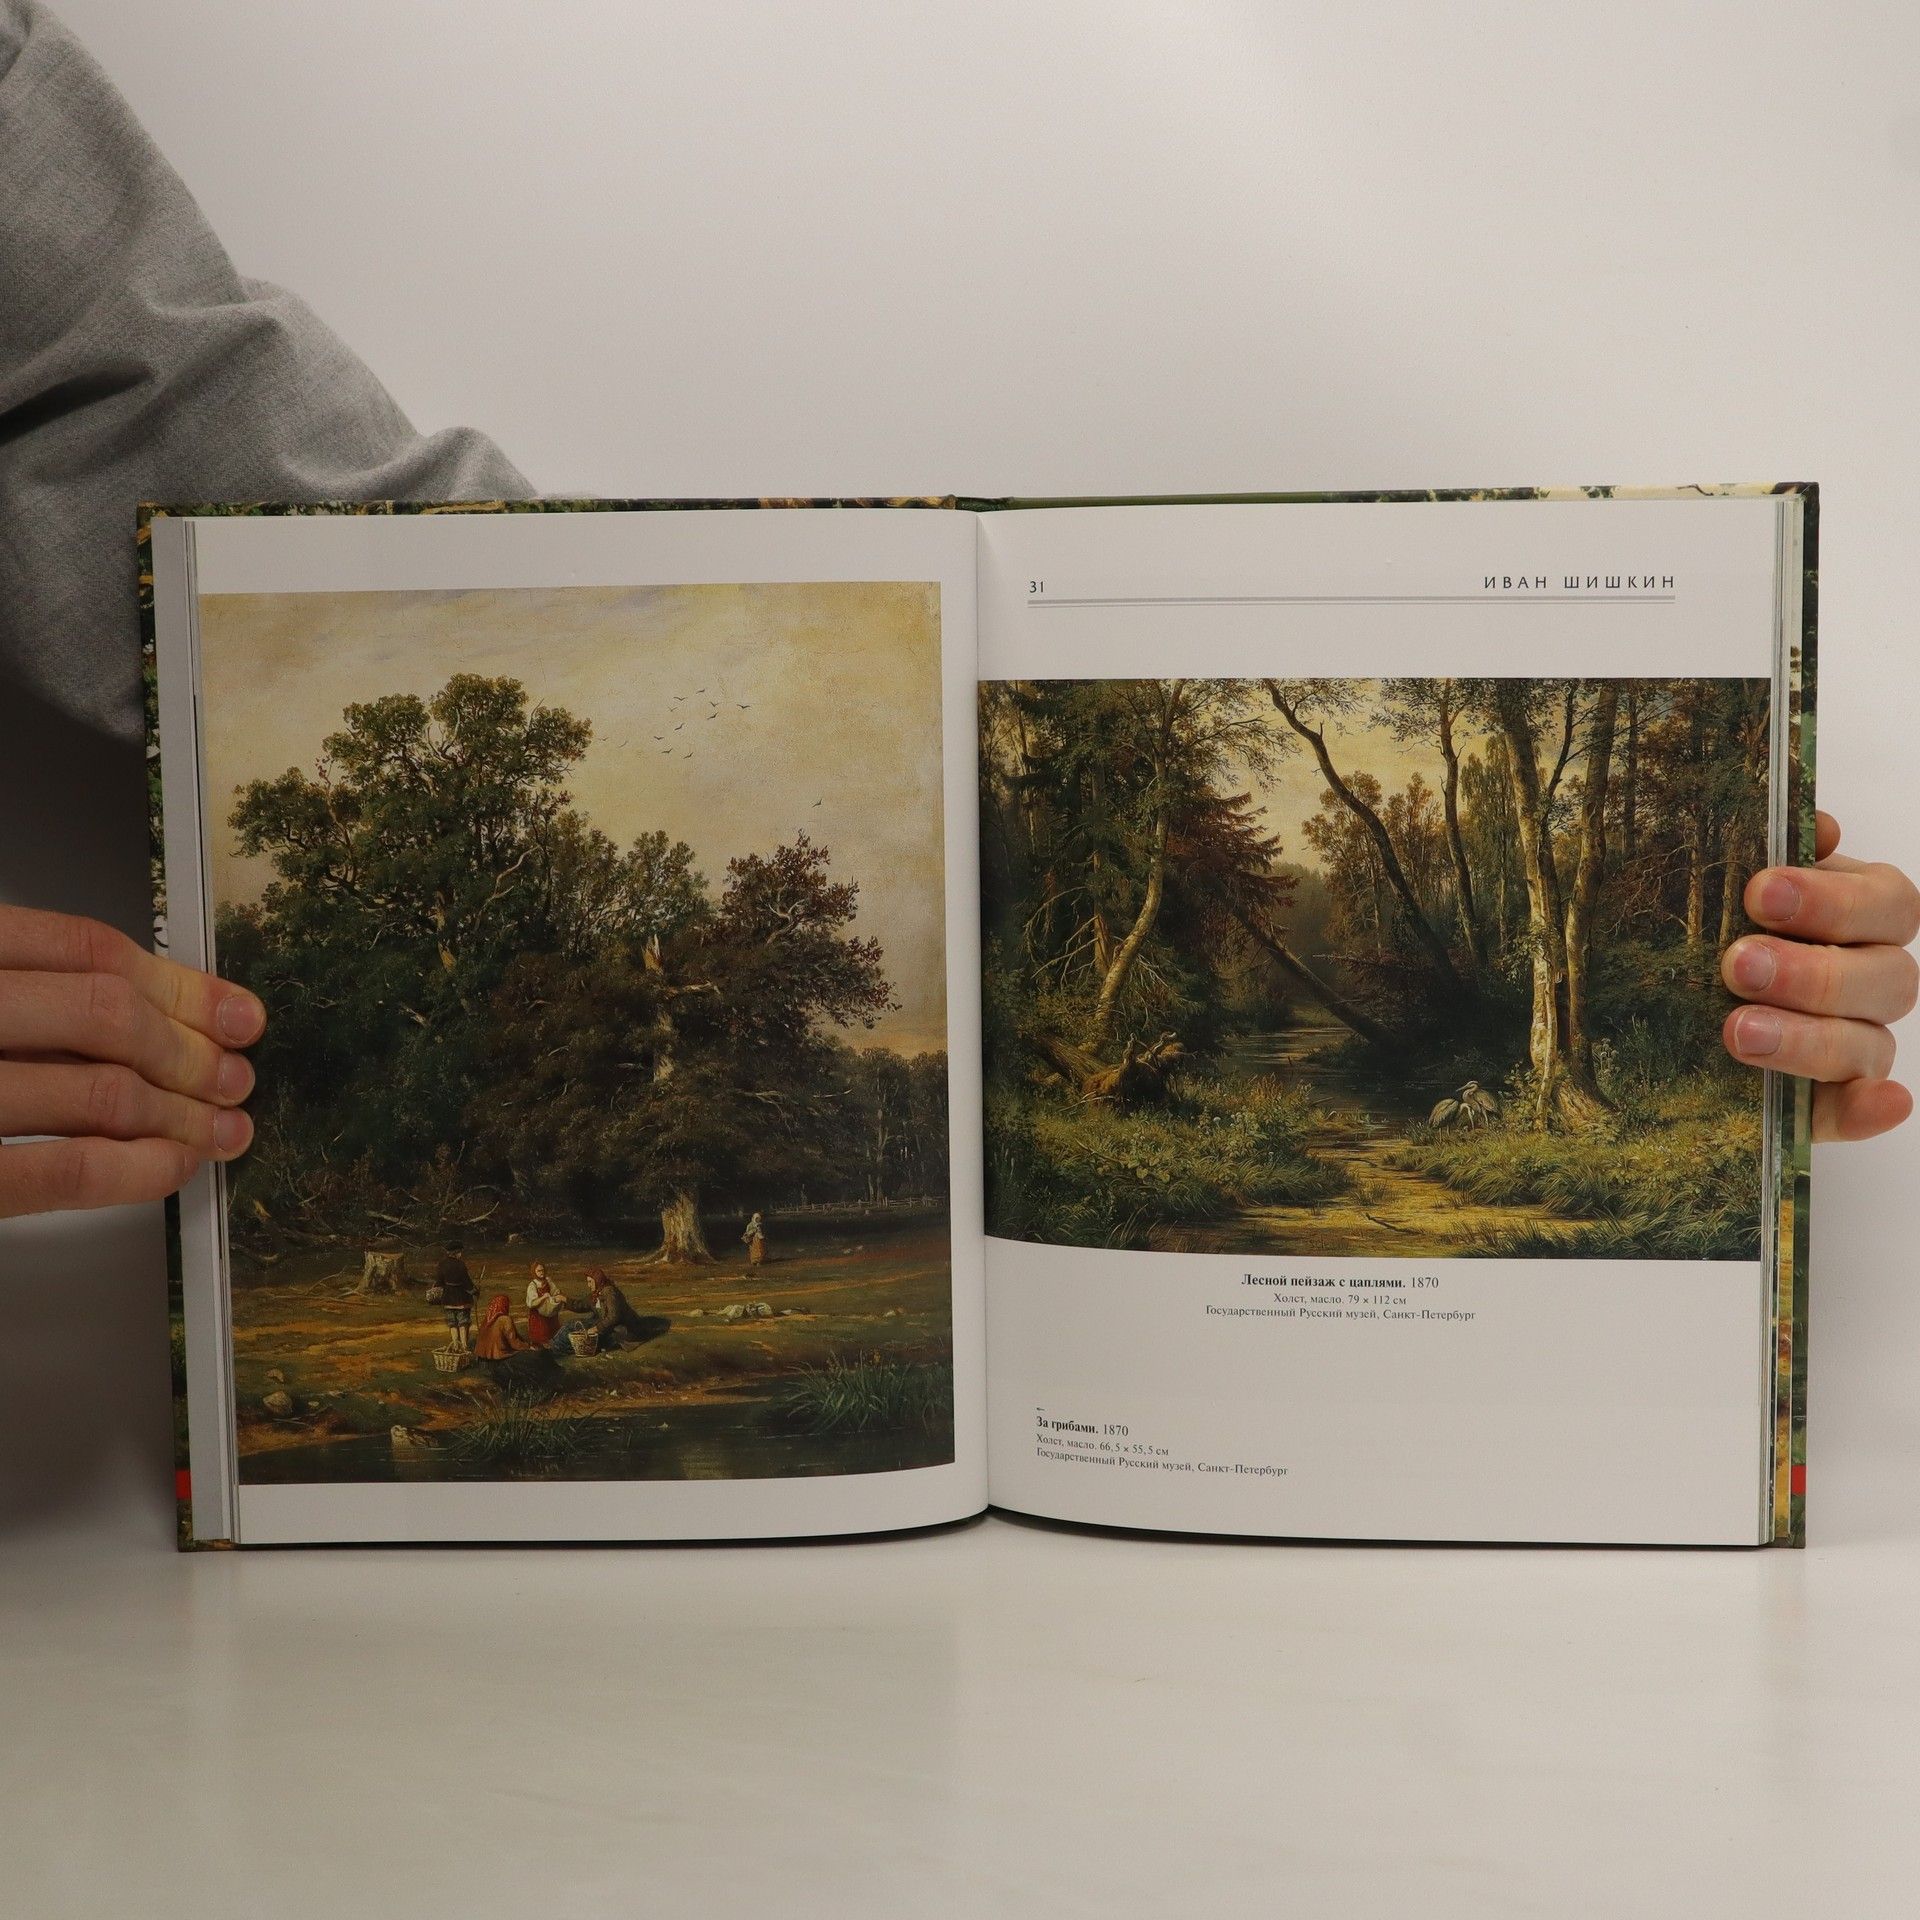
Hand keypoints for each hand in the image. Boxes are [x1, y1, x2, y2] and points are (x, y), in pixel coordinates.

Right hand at [0, 906, 262, 1217]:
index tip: (237, 1014)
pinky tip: (174, 1166)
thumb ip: (44, 995)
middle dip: (193, 1053)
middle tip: (235, 1080)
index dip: (184, 987)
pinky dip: (139, 1169)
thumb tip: (168, 1014)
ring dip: (184, 1115)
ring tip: (224, 1130)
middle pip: (109, 1015)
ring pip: (104, 1093)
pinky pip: (68, 1170)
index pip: (90, 951)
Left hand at [1722, 811, 1918, 1141]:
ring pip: (1867, 1043)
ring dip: (1809, 1037)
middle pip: (1886, 976)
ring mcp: (1852, 1042)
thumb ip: (1751, 848)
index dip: (1832, 900)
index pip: (1886, 903)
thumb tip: (1814, 824)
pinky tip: (1877, 1102)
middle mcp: (1867, 976)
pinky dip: (1868, 1108)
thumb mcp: (1706, 881)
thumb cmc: (1689, 922)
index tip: (1758, 894)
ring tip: (1738, 1031)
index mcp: (1856, 912)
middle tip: (1737, 964)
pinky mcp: (1822, 1102)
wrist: (1641, 999)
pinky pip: (1855, 1110)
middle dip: (1811, 971)